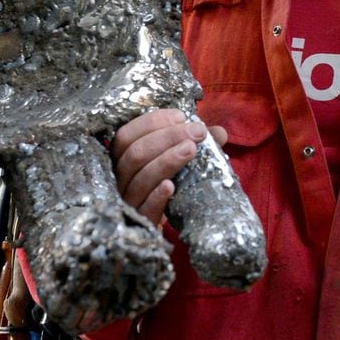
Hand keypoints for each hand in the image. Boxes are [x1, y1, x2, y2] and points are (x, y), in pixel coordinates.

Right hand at [112, 110, 228, 224]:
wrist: (167, 222)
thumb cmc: (171, 182)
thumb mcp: (180, 160)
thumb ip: (195, 144)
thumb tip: (219, 133)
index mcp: (123, 157)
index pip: (127, 134)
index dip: (152, 122)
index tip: (181, 117)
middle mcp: (120, 178)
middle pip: (134, 154)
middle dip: (167, 138)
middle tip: (197, 132)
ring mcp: (129, 201)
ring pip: (139, 179)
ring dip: (165, 161)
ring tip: (191, 149)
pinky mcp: (141, 222)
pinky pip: (144, 209)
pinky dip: (156, 196)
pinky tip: (171, 186)